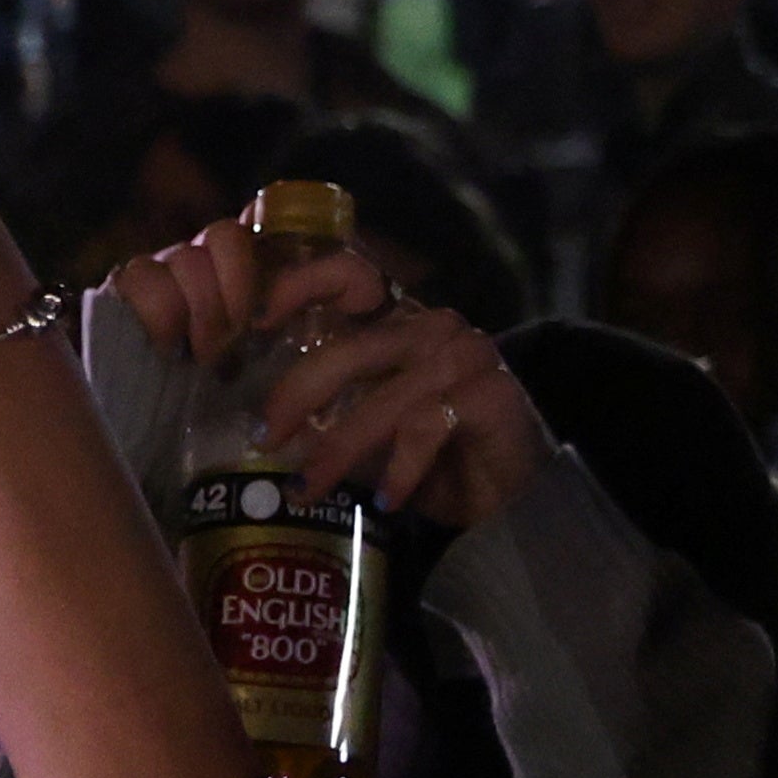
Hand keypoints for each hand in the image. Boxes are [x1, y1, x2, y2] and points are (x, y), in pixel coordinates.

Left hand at [108, 228, 549, 529]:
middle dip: (298, 394)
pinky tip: (387, 501)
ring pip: (382, 398)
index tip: (258, 316)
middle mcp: (432, 328)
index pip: (350, 276)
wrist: (518, 497)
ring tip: (308, 489)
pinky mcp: (488, 394)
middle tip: (265, 438)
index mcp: (401, 323)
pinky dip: (398, 469)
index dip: (302, 283)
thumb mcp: (378, 429)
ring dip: (339, 449)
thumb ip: (336, 411)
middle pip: (350, 348)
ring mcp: (464, 356)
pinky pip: (425, 428)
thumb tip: (263, 428)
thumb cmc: (441, 462)